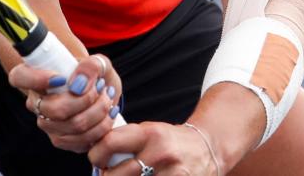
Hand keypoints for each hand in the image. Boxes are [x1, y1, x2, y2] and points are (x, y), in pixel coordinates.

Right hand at [8, 53, 122, 152]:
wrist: (101, 91)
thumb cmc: (93, 74)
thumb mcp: (97, 62)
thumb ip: (91, 66)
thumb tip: (79, 84)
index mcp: (35, 77)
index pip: (19, 76)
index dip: (36, 79)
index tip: (62, 78)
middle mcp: (36, 104)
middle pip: (55, 109)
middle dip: (87, 98)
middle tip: (100, 86)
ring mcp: (47, 125)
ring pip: (74, 125)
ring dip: (98, 111)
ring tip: (107, 97)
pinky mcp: (62, 140)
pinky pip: (82, 141)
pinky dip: (102, 127)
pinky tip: (108, 113)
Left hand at [89, 122, 220, 175]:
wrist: (207, 149)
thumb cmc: (172, 142)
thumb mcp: (150, 132)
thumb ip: (125, 142)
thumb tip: (96, 157)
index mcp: (150, 133)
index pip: (110, 142)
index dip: (96, 155)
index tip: (96, 160)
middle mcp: (159, 153)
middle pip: (115, 175)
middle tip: (110, 174)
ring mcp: (170, 173)